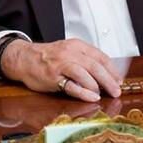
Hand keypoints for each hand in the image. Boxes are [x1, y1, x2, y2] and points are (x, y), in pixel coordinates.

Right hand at [1, 38, 122, 101]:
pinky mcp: (53, 77)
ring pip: (85, 74)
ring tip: (104, 95)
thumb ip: (85, 60)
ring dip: (98, 86)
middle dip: (109, 80)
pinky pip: (71, 86)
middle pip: (95, 66)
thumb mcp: (68, 51)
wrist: (24, 58)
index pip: (100, 56)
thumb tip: (106, 75)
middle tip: (117, 91)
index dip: (112, 70)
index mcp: (77, 46)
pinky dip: (84, 92)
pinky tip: (92, 97)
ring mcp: (61, 65)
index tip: (119, 80)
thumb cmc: (49, 57)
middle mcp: (70, 53)